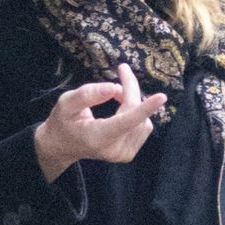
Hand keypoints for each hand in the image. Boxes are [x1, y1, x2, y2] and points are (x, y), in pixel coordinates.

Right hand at [34, 63, 165, 182]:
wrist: (62, 146)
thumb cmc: (62, 121)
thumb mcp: (66, 103)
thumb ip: (88, 94)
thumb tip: (114, 87)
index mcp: (97, 137)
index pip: (125, 122)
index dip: (145, 108)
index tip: (162, 97)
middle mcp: (114, 150)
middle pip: (134, 114)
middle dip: (131, 90)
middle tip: (122, 69)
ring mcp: (123, 155)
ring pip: (142, 120)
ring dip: (132, 101)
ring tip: (114, 94)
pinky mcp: (130, 154)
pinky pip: (143, 127)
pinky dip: (135, 112)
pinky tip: (120, 108)